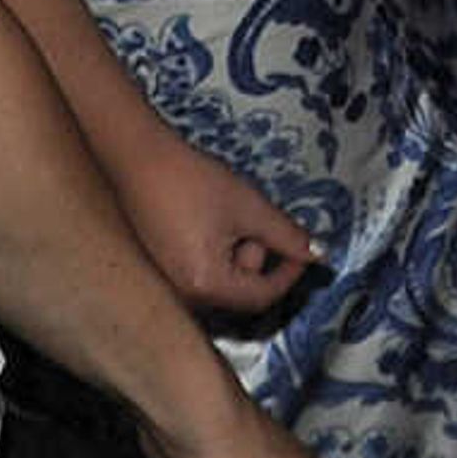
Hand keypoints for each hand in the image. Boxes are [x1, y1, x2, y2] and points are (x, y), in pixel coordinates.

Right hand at [108, 125, 319, 316]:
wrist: (138, 161)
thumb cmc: (194, 182)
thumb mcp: (249, 207)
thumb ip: (287, 235)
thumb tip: (319, 255)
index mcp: (206, 286)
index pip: (262, 296)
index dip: (290, 273)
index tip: (303, 248)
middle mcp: (183, 297)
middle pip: (241, 291)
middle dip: (257, 256)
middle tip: (253, 219)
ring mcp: (168, 286)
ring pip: (222, 281)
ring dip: (238, 253)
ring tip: (228, 213)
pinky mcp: (160, 272)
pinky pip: (201, 273)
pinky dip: (216, 252)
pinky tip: (209, 220)